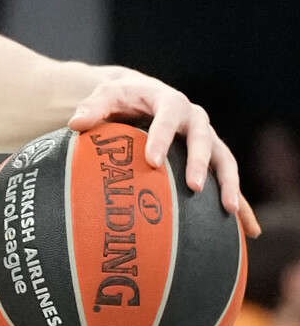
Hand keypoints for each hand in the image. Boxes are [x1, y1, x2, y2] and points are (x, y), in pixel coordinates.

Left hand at [67, 67, 260, 236]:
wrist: (142, 94)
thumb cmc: (121, 97)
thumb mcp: (106, 96)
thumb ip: (92, 108)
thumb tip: (75, 125)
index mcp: (169, 101)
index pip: (167, 118)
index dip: (162, 138)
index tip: (152, 161)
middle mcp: (194, 119)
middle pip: (204, 140)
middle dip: (201, 163)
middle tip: (194, 188)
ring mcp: (207, 139)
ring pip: (225, 160)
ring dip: (230, 184)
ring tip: (228, 210)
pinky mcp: (212, 158)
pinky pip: (228, 181)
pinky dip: (241, 203)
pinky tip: (249, 231)